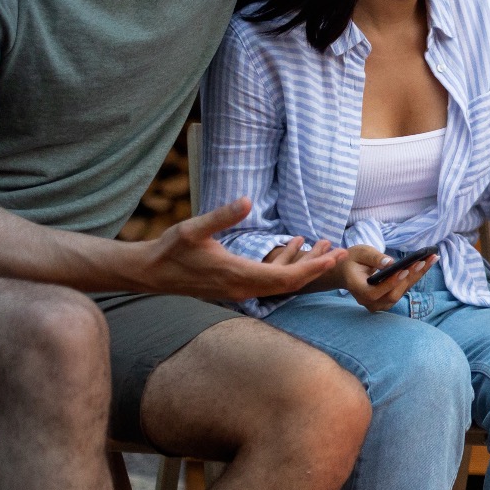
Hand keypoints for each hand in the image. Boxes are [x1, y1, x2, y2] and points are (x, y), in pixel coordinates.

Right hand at [128, 200, 349, 300]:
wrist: (149, 272)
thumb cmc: (170, 250)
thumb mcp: (193, 228)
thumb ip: (222, 216)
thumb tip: (245, 200)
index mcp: (238, 275)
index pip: (286, 277)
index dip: (312, 268)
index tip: (333, 257)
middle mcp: (243, 288)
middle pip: (290, 282)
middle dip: (316, 267)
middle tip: (339, 250)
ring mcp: (239, 290)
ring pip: (280, 281)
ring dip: (302, 264)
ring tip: (322, 244)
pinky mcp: (235, 286)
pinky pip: (268, 279)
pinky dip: (284, 263)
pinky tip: (293, 243)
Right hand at [264, 238, 430, 311]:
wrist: (347, 272)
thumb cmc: (352, 260)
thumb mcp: (359, 253)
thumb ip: (373, 258)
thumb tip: (390, 262)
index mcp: (358, 290)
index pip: (376, 292)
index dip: (391, 283)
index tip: (405, 270)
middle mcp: (370, 301)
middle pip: (393, 294)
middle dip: (410, 277)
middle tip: (424, 260)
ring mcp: (380, 303)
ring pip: (402, 292)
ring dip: (418, 275)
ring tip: (431, 258)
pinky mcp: (389, 299)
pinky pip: (404, 289)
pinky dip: (415, 276)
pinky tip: (428, 262)